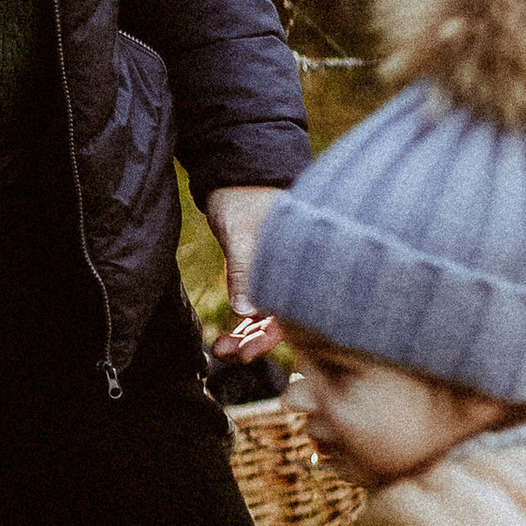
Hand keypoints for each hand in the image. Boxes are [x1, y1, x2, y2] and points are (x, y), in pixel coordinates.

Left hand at [202, 183, 284, 361]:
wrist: (234, 173)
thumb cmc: (243, 195)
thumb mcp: (242, 231)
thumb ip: (244, 268)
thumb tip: (248, 311)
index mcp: (306, 264)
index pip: (297, 310)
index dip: (272, 334)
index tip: (247, 352)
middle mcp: (299, 275)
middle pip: (285, 319)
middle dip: (256, 341)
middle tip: (225, 352)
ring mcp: (283, 277)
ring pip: (271, 316)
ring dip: (248, 336)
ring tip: (220, 349)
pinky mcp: (266, 277)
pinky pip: (260, 307)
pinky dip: (245, 323)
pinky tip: (227, 337)